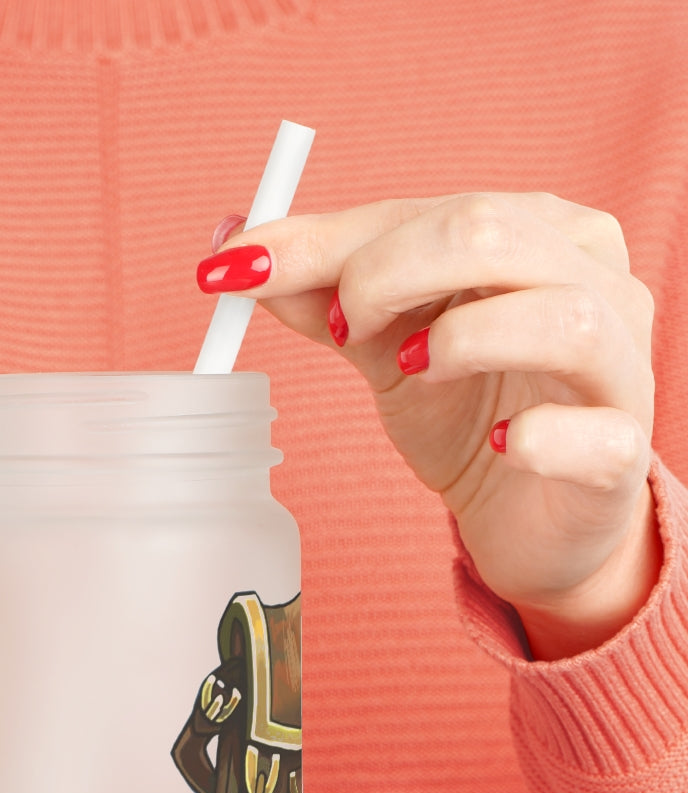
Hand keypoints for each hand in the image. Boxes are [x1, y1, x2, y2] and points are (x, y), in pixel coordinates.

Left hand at [200, 193, 660, 658]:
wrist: (527, 515)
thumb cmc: (466, 412)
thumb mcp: (384, 346)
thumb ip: (323, 296)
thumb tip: (236, 249)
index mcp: (535, 234)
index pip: (426, 211)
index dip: (325, 240)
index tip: (237, 268)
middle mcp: (593, 281)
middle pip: (491, 234)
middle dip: (385, 274)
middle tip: (340, 329)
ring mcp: (620, 366)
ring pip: (562, 317)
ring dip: (462, 340)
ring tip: (410, 371)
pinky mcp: (622, 454)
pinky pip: (595, 434)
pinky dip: (539, 437)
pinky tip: (501, 446)